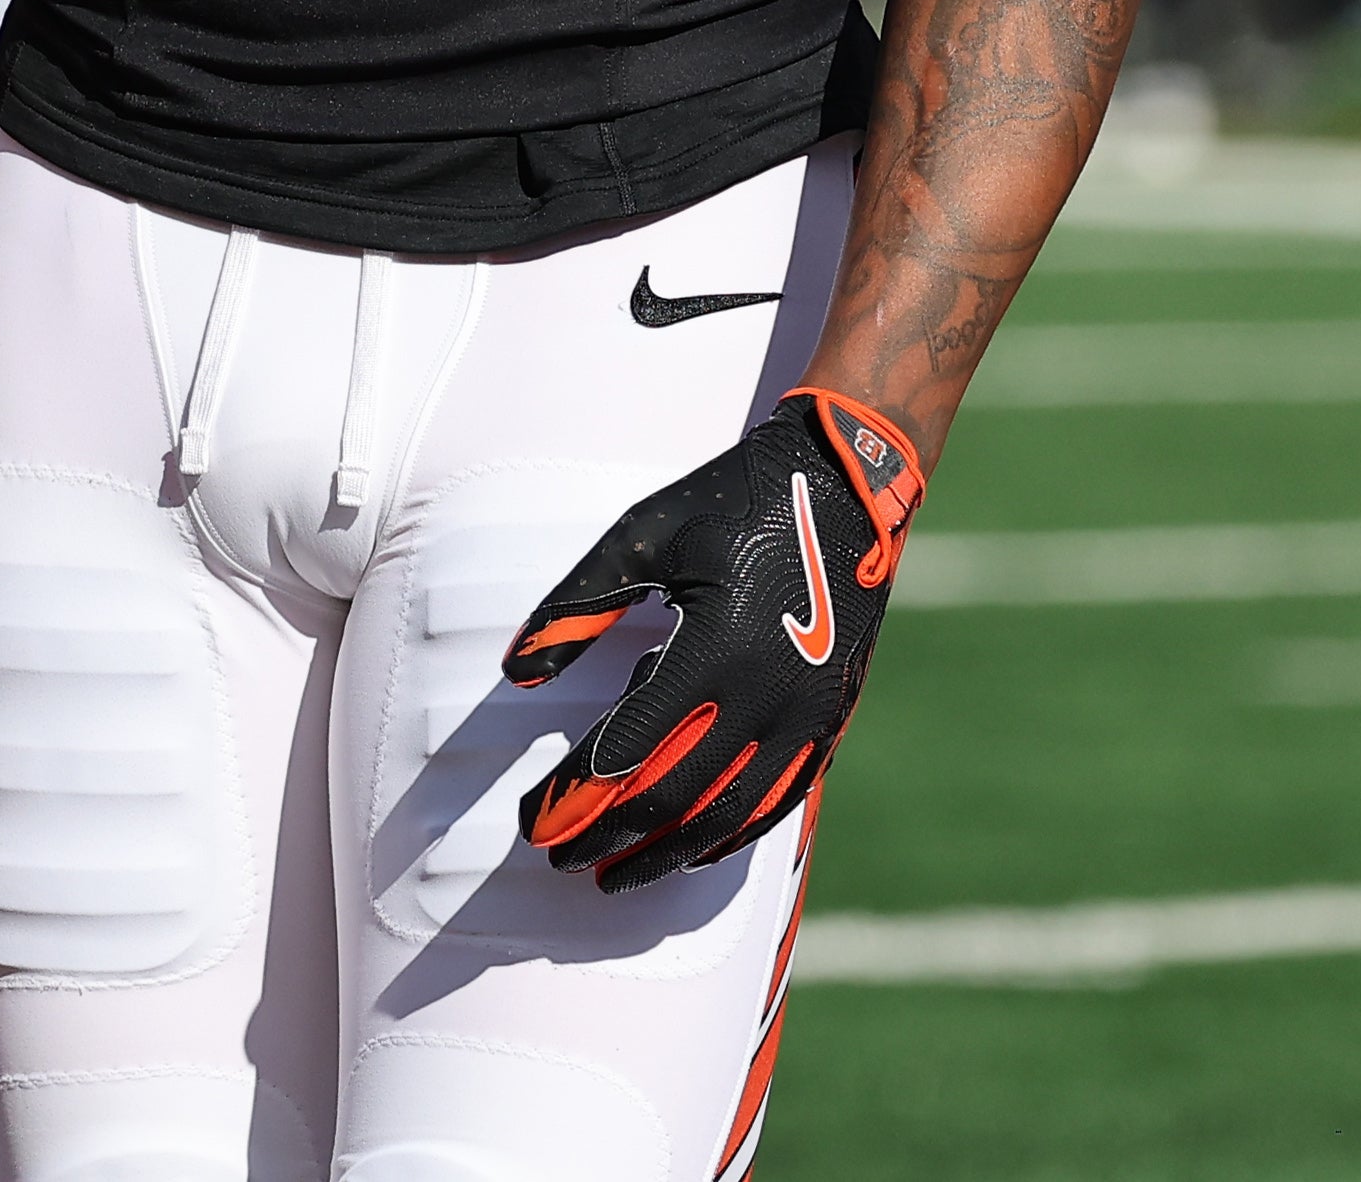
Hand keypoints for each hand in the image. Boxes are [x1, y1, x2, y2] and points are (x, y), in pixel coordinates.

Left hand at [501, 388, 925, 892]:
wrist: (845, 485)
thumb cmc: (732, 501)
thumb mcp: (643, 535)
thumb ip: (578, 604)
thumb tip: (516, 672)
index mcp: (715, 647)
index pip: (626, 750)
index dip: (572, 795)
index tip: (532, 822)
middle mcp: (766, 694)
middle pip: (671, 798)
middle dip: (607, 836)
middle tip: (558, 859)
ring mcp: (805, 714)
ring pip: (726, 815)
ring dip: (664, 853)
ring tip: (614, 875)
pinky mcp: (829, 718)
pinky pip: (777, 799)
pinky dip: (728, 835)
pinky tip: (690, 850)